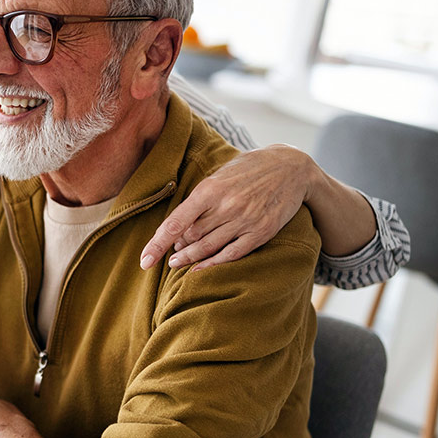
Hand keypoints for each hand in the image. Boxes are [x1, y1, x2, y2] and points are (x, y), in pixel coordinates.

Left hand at [140, 145, 314, 271]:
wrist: (292, 167)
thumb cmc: (248, 170)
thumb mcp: (219, 175)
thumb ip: (199, 199)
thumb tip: (177, 227)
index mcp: (210, 189)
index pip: (175, 223)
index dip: (157, 244)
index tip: (144, 260)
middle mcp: (226, 206)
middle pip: (191, 237)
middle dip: (176, 247)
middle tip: (171, 251)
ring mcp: (245, 220)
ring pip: (208, 248)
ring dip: (189, 258)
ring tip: (177, 262)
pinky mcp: (261, 232)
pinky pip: (232, 254)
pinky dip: (213, 264)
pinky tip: (199, 270)